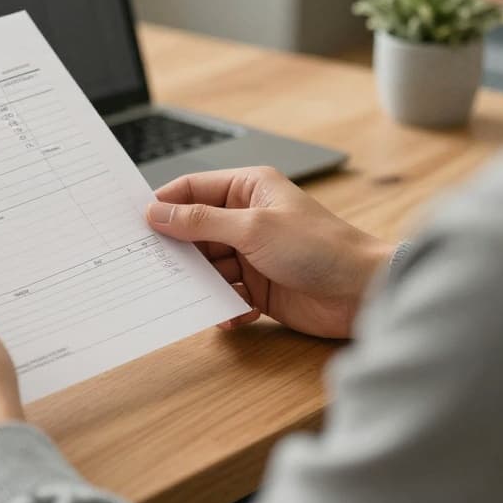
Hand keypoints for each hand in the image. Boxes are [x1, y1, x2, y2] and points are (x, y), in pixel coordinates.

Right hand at [147, 167, 392, 338]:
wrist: (365, 293)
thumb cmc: (320, 248)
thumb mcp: (253, 229)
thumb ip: (201, 221)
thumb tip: (158, 212)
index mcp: (248, 189)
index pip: (192, 189)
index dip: (164, 204)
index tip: (137, 224)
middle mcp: (247, 219)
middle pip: (194, 230)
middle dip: (178, 249)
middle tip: (153, 265)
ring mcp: (252, 255)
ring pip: (207, 266)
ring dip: (201, 282)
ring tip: (193, 294)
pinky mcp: (259, 288)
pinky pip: (225, 294)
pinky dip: (223, 305)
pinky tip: (230, 313)